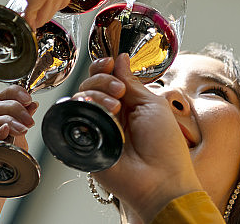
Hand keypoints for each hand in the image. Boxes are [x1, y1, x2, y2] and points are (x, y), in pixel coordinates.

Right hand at [75, 55, 202, 221]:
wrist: (160, 180)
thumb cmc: (164, 146)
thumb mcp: (152, 105)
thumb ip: (131, 82)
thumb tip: (120, 59)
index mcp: (128, 104)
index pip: (107, 78)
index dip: (104, 67)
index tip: (109, 63)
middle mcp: (110, 114)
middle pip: (90, 85)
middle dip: (101, 79)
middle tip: (118, 90)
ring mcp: (97, 128)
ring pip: (81, 98)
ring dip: (98, 94)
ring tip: (116, 107)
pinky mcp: (85, 143)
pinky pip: (75, 118)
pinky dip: (87, 109)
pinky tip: (105, 115)